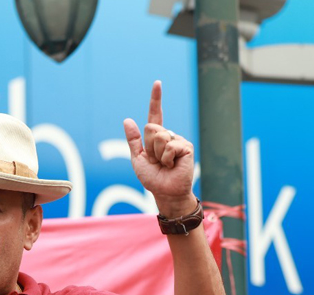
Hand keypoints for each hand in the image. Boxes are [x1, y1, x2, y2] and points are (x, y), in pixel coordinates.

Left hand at [124, 81, 195, 217]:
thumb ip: (133, 140)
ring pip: (160, 137)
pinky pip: (169, 146)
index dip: (156, 99)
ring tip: (164, 164)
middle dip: (149, 147)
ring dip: (158, 154)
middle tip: (156, 160)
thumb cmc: (152, 178)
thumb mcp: (138, 159)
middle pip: (152, 128)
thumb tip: (127, 119)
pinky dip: (166, 158)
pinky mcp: (186, 147)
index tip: (157, 83)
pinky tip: (172, 165)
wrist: (166, 192)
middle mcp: (168, 135)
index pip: (155, 114)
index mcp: (155, 137)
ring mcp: (178, 140)